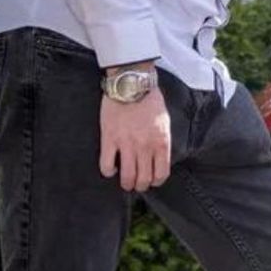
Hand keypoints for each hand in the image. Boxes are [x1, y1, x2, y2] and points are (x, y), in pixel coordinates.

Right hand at [99, 72, 170, 191]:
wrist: (132, 85)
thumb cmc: (150, 101)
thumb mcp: (164, 122)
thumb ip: (162, 140)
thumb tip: (159, 157)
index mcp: (161, 141)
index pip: (161, 172)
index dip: (157, 181)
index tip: (153, 181)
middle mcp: (145, 146)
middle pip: (144, 178)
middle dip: (141, 185)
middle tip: (137, 184)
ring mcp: (126, 144)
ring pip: (126, 176)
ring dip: (126, 184)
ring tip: (125, 182)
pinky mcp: (109, 139)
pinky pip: (106, 165)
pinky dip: (108, 171)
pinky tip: (111, 169)